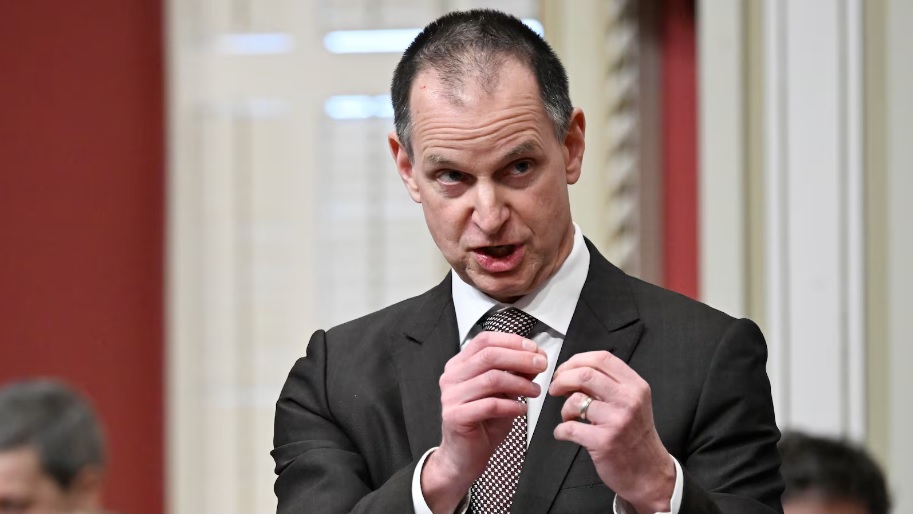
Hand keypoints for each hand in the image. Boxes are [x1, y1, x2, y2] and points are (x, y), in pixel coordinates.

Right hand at [421, 331, 546, 511]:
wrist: (464, 456)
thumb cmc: (482, 423)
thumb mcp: (502, 393)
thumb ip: (514, 375)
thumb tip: (535, 359)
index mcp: (460, 365)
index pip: (485, 340)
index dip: (512, 341)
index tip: (534, 349)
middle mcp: (452, 377)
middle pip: (489, 355)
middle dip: (520, 359)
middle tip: (541, 365)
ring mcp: (451, 396)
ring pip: (491, 379)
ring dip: (520, 384)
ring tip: (535, 392)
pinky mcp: (455, 416)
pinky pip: (490, 405)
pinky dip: (511, 406)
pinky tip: (521, 410)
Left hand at [549, 351, 674, 512]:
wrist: (648, 472)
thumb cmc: (636, 436)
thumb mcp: (633, 402)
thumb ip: (609, 384)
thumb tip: (575, 372)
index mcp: (635, 386)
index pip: (601, 358)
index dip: (576, 360)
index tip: (565, 370)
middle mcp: (628, 400)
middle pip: (585, 374)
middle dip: (562, 379)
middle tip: (556, 388)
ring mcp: (617, 421)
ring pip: (575, 400)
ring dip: (563, 408)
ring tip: (568, 416)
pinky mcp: (604, 441)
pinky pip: (569, 428)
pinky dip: (560, 430)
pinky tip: (565, 433)